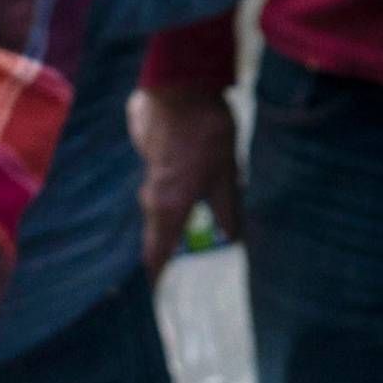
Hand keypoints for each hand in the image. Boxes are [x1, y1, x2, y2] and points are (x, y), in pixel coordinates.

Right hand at [133, 83, 244, 273]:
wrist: (182, 86)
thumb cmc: (208, 133)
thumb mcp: (227, 175)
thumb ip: (227, 209)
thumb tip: (232, 240)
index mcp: (167, 207)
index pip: (155, 255)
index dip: (158, 278)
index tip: (164, 296)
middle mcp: (151, 198)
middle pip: (157, 236)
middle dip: (174, 252)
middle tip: (194, 264)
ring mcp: (149, 179)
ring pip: (161, 212)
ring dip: (177, 224)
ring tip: (200, 233)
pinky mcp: (152, 161)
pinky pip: (162, 191)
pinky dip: (175, 201)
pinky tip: (194, 197)